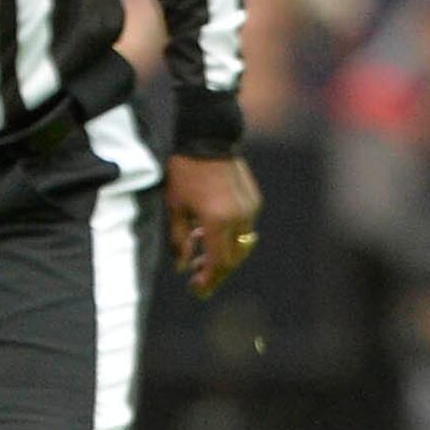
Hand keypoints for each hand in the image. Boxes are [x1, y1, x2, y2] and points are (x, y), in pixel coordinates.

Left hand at [166, 153, 261, 298]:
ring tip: (199, 248)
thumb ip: (179, 240)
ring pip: (241, 244)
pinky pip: (244, 228)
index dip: (208, 280)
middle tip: (197, 275)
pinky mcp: (254, 201)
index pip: (218, 263)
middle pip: (233, 258)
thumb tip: (182, 267)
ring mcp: (250, 209)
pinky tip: (209, 229)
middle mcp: (239, 219)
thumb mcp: (174, 207)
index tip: (197, 289)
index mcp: (217, 222)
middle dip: (215, 270)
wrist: (208, 140)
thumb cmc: (184, 173)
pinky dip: (229, 235)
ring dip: (222, 252)